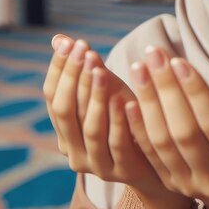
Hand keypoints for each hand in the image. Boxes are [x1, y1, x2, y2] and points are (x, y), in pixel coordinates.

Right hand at [43, 35, 191, 208]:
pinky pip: (117, 143)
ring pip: (89, 128)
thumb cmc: (130, 118)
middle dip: (73, 77)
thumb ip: (85, 69)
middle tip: (84, 49)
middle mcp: (73, 151)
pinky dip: (120, 119)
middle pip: (65, 111)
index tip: (69, 42)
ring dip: (94, 96)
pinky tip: (124, 98)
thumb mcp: (108, 91)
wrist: (157, 160)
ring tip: (100, 70)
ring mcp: (96, 165)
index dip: (59, 68)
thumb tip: (58, 38)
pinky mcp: (123, 171)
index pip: (51, 96)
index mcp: (64, 131)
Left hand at [126, 46, 208, 208]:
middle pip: (184, 131)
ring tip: (139, 68)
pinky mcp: (169, 184)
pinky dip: (137, 127)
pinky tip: (127, 100)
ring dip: (147, 102)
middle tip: (153, 54)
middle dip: (166, 89)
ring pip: (162, 142)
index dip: (196, 92)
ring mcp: (189, 185)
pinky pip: (149, 154)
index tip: (179, 61)